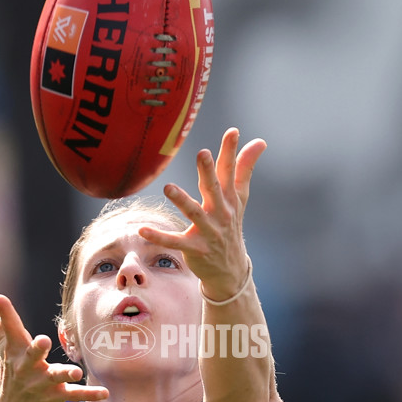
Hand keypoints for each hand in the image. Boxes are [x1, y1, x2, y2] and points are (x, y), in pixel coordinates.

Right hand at [0, 286, 108, 401]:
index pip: (9, 328)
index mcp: (15, 350)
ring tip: (77, 372)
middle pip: (31, 356)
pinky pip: (74, 395)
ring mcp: (42, 383)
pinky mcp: (57, 395)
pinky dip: (89, 395)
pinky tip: (104, 393)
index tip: (1, 298)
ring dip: (65, 374)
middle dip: (36, 349)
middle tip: (43, 340)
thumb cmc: (12, 364)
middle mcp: (27, 367)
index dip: (4, 312)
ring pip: (55, 376)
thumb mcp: (3, 340)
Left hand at [139, 127, 265, 298]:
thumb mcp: (239, 199)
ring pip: (194, 214)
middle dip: (208, 172)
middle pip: (214, 189)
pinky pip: (174, 242)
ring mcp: (208, 232)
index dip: (231, 152)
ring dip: (181, 201)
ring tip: (167, 188)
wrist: (230, 269)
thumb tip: (260, 141)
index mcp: (230, 199)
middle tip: (202, 153)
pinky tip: (141, 230)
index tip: (232, 131)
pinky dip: (159, 237)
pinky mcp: (194, 248)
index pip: (230, 172)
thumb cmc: (230, 226)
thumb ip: (245, 168)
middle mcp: (221, 214)